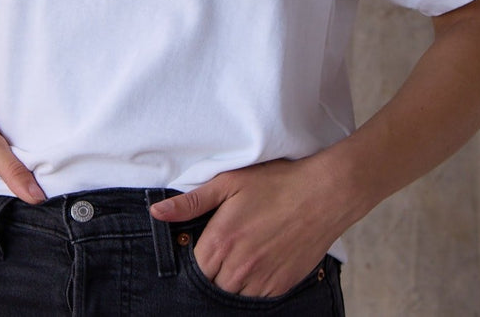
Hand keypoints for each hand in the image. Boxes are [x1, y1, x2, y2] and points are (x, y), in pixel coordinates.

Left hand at [149, 152, 362, 297]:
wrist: (323, 194)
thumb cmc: (276, 183)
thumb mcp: (229, 183)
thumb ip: (191, 202)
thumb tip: (157, 213)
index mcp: (221, 241)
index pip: (194, 268)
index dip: (198, 256)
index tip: (207, 242)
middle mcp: (239, 267)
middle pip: (212, 284)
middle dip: (214, 269)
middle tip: (228, 245)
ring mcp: (262, 280)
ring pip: (234, 294)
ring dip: (233, 279)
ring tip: (245, 252)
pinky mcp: (281, 286)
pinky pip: (257, 297)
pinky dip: (254, 285)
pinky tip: (261, 261)